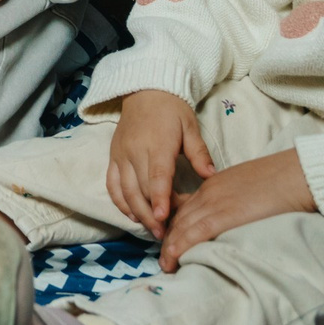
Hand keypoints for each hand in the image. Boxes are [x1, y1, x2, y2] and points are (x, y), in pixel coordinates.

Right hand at [106, 90, 216, 240]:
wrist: (144, 91)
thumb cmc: (172, 110)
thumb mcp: (190, 127)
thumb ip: (199, 153)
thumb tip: (211, 176)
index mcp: (157, 144)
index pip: (157, 176)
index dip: (159, 198)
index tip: (163, 218)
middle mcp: (134, 151)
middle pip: (140, 189)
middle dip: (152, 214)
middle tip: (165, 234)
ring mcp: (120, 155)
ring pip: (125, 191)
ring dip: (137, 213)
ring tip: (152, 230)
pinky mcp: (112, 157)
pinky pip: (112, 185)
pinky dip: (120, 203)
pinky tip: (133, 216)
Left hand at [159, 148, 315, 271]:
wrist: (296, 174)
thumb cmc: (280, 180)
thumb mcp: (246, 186)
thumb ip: (232, 199)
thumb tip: (231, 217)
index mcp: (213, 184)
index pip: (184, 207)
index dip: (174, 226)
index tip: (169, 242)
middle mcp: (209, 193)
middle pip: (179, 218)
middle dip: (168, 239)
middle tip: (163, 259)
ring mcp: (216, 203)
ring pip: (183, 226)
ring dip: (171, 248)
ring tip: (166, 265)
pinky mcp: (227, 214)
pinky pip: (197, 231)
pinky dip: (182, 244)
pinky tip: (174, 256)